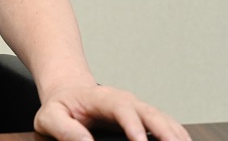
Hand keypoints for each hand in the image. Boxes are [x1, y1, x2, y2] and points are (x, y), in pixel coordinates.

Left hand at [34, 84, 189, 140]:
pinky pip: (165, 125)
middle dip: (164, 131)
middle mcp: (124, 101)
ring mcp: (136, 109)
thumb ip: (64, 129)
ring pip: (162, 119)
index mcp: (102, 98)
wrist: (68, 93)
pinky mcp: (142, 119)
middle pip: (150, 112)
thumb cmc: (60, 107)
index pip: (122, 108)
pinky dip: (177, 135)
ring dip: (175, 134)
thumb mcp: (50, 117)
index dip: (133, 124)